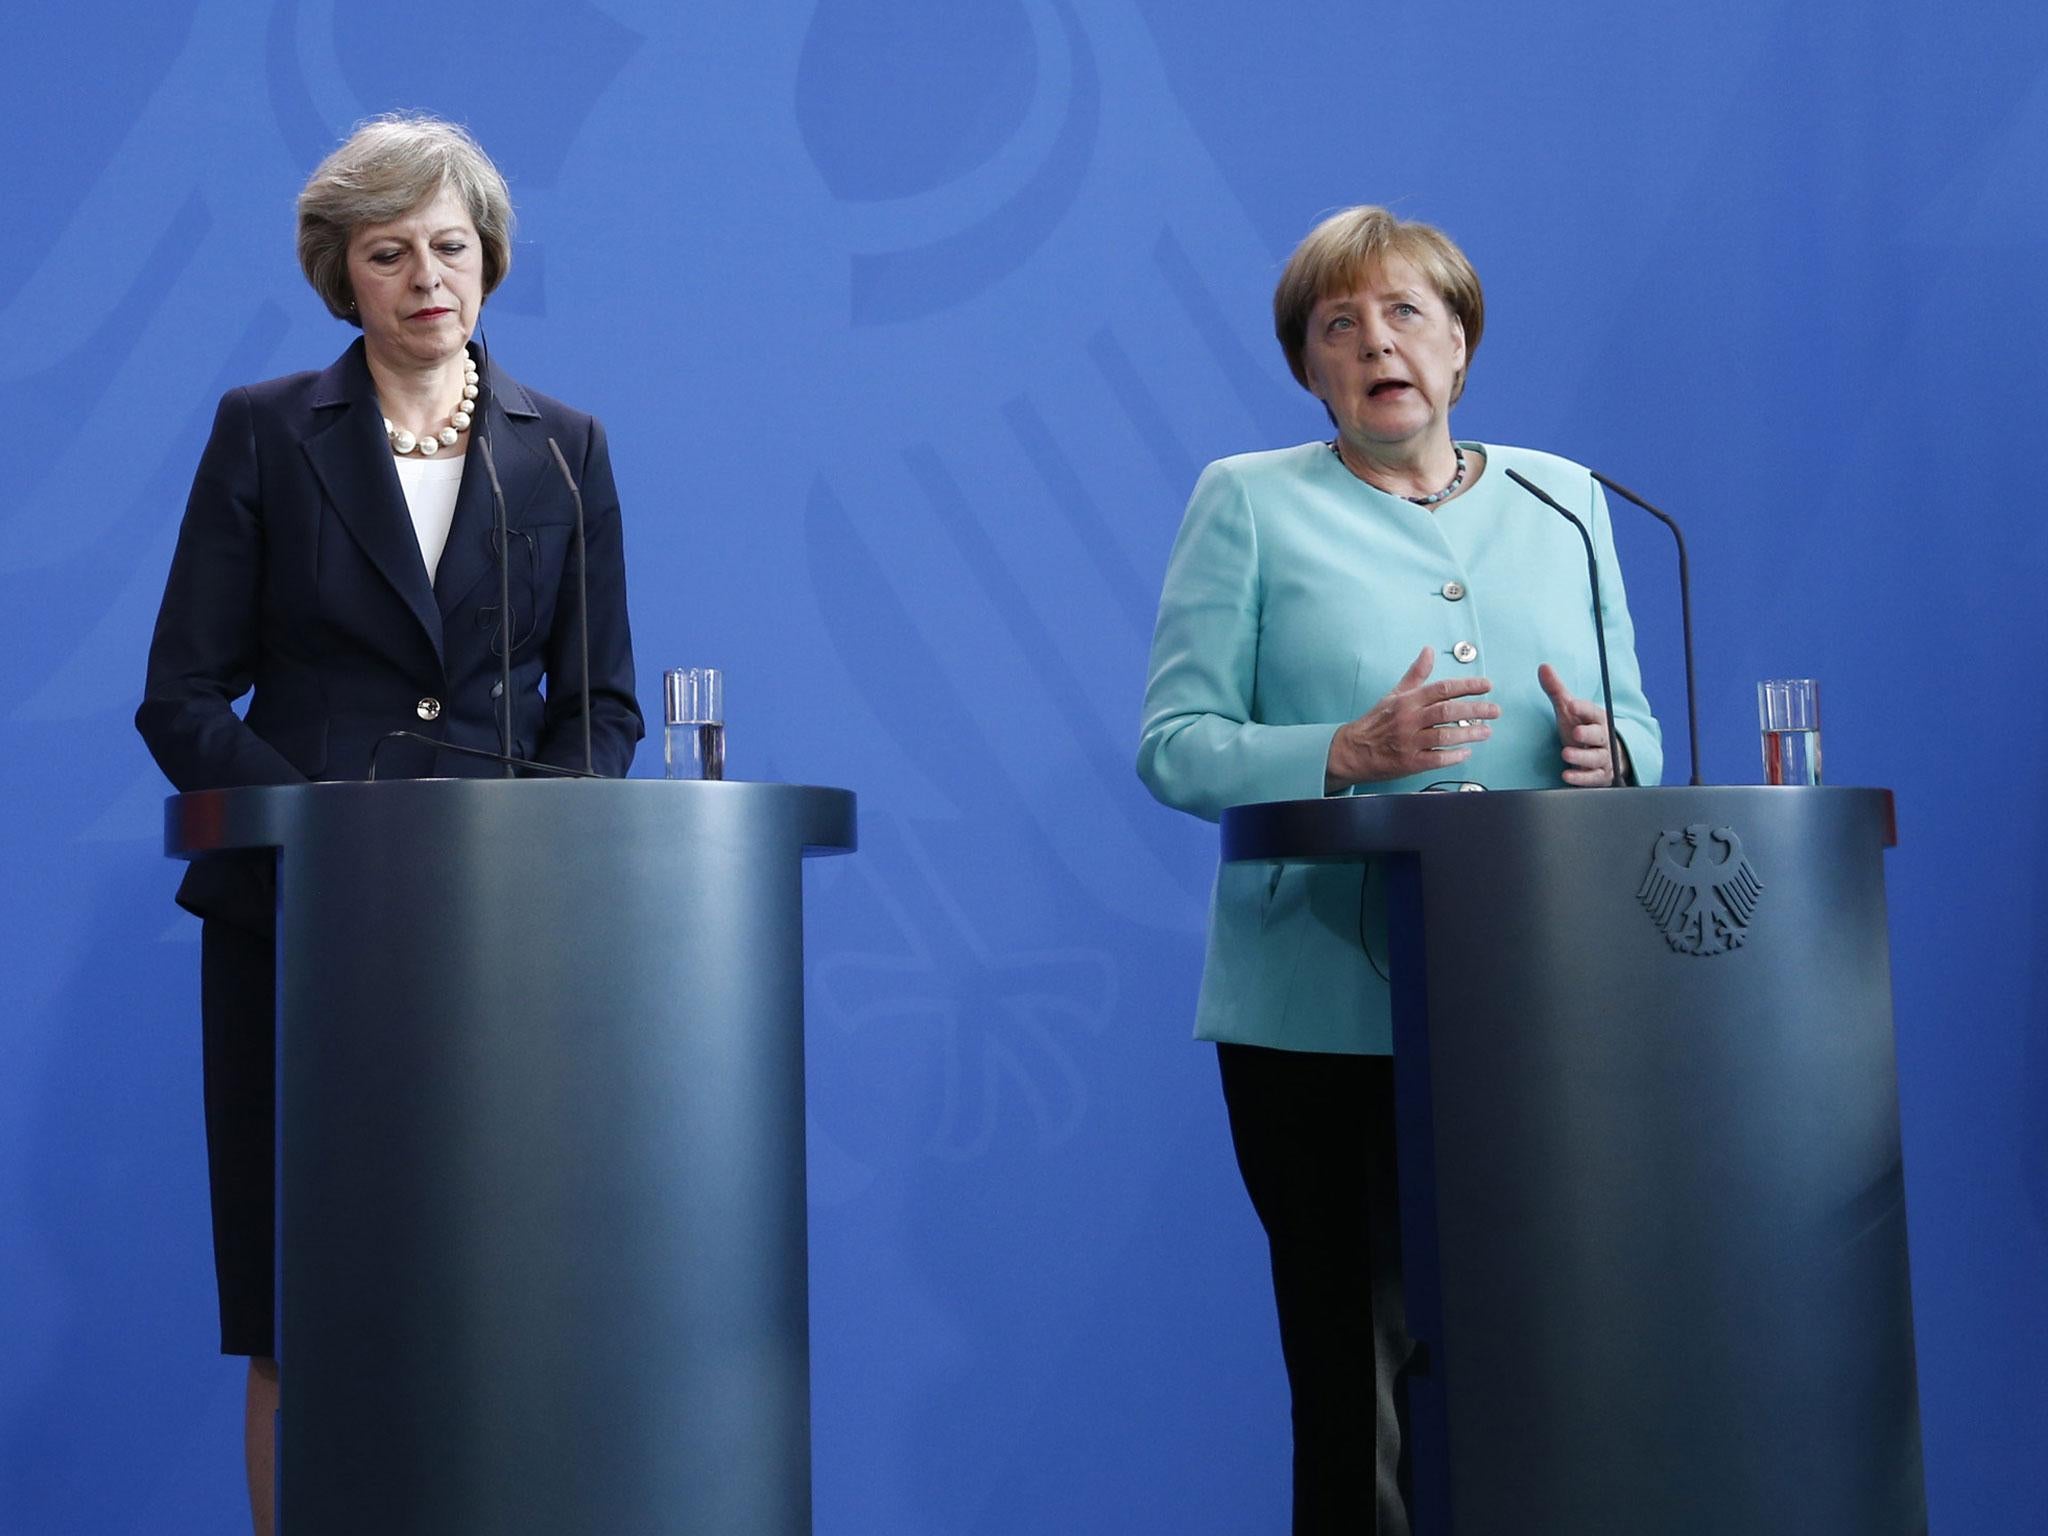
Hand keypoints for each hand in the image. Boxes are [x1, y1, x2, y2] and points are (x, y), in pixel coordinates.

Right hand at [1326, 646, 1498, 791]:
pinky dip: (1453, 756)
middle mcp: (1409, 720)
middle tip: (1495, 710)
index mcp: (1408, 701)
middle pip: (1448, 712)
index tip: (1487, 686)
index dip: (1467, 686)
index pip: (1442, 689)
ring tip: (1486, 732)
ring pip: (1445, 736)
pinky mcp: (1409, 762)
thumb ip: (1416, 674)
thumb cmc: (1376, 723)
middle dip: (1476, 710)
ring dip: (1469, 734)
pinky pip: (1436, 759)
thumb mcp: (1395, 694)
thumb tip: (1428, 651)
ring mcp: (1409, 742)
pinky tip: (1466, 753)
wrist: (1352, 750)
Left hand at [1537, 663, 1628, 785]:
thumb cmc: (1582, 729)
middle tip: (1576, 733)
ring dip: (1582, 757)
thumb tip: (1543, 666)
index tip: (1572, 705)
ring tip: (1566, 754)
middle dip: (1588, 734)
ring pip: (1596, 758)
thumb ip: (1556, 690)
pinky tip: (1567, 776)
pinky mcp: (1599, 775)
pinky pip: (1593, 778)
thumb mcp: (1568, 711)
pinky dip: (1581, 778)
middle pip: (1599, 735)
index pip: (1592, 712)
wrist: (1603, 755)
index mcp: (1596, 719)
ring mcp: (1602, 757)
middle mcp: (1602, 738)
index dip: (1583, 708)